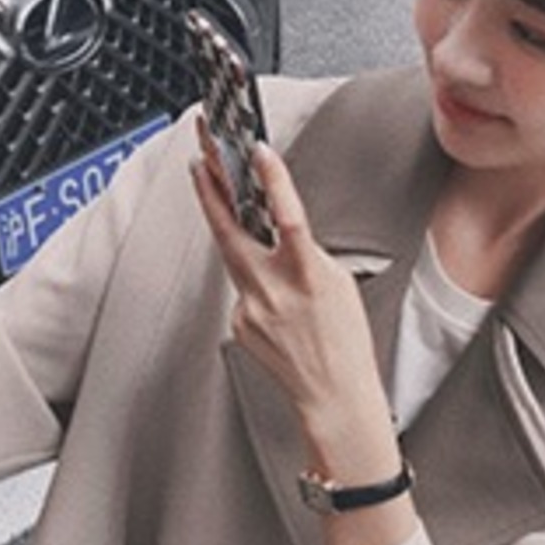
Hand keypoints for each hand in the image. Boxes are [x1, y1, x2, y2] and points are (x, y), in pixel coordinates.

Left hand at [191, 120, 394, 475]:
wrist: (333, 395)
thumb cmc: (345, 340)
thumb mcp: (339, 284)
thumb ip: (305, 254)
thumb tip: (278, 231)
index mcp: (307, 276)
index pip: (287, 216)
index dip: (272, 180)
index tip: (257, 149)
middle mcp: (274, 292)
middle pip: (231, 232)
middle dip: (211, 191)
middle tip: (199, 158)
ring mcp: (250, 309)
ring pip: (231, 256)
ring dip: (222, 221)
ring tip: (211, 187)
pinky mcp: (239, 325)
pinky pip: (241, 289)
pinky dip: (251, 278)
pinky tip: (268, 288)